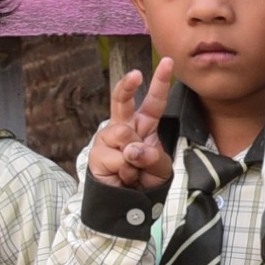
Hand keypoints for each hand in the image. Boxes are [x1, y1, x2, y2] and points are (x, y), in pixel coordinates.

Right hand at [87, 67, 173, 190]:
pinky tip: (122, 177)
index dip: (160, 82)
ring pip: (123, 134)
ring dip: (134, 157)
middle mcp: (124, 126)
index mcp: (144, 124)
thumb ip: (153, 158)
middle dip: (127, 85)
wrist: (126, 202)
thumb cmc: (145, 179)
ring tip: (133, 170)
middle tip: (135, 75)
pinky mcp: (97, 154)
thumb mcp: (160, 170)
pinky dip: (125, 171)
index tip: (167, 62)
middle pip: (122, 100)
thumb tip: (132, 149)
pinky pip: (116, 158)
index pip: (153, 101)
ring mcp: (108, 139)